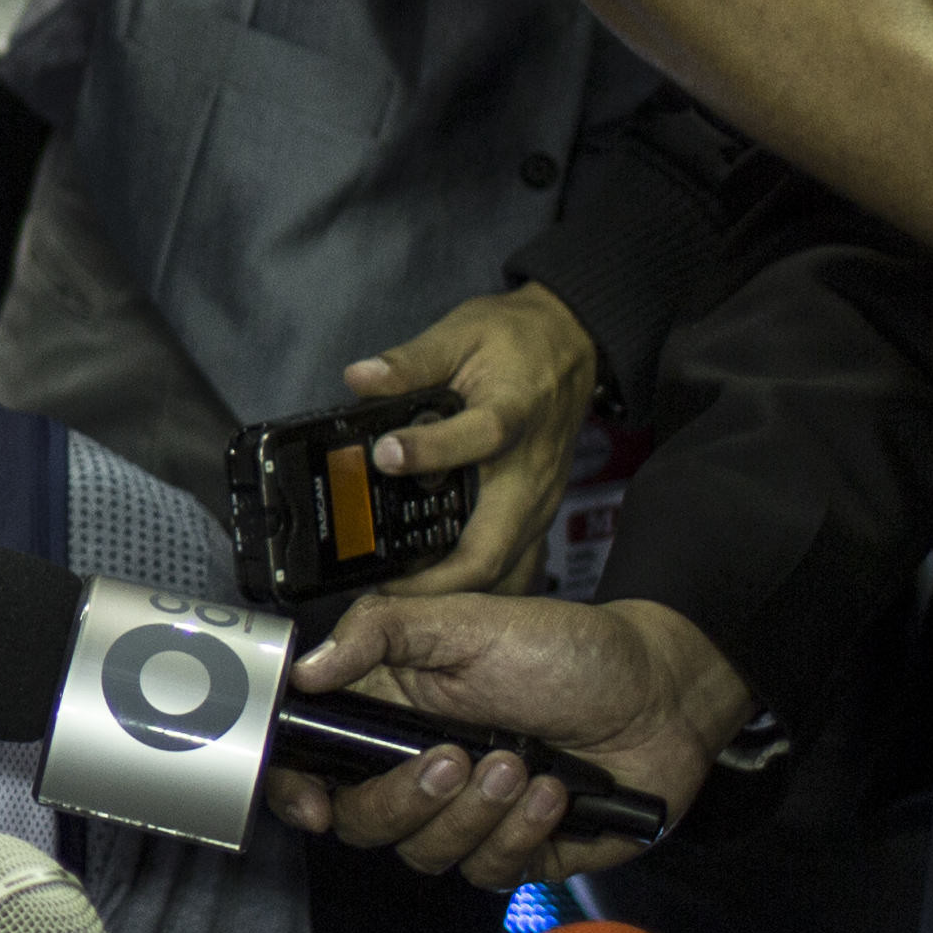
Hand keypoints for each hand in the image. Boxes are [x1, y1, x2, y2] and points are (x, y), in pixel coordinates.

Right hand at [266, 593, 748, 886]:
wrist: (662, 693)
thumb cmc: (569, 649)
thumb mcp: (470, 621)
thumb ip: (382, 631)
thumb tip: (308, 667)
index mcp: (393, 716)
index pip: (318, 766)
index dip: (298, 791)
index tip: (314, 803)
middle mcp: (421, 772)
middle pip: (364, 823)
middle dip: (403, 800)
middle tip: (453, 758)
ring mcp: (470, 817)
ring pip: (427, 854)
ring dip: (473, 814)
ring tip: (522, 763)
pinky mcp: (519, 851)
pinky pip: (491, 871)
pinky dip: (521, 833)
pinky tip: (555, 791)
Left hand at [341, 284, 598, 595]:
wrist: (573, 346)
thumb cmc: (517, 340)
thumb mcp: (462, 331)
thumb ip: (412, 361)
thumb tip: (359, 378)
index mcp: (515, 412)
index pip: (481, 437)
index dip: (431, 450)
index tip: (384, 455)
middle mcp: (532, 471)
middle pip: (493, 545)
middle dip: (436, 581)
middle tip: (378, 587)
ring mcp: (539, 502)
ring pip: (503, 570)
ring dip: (452, 595)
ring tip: (395, 601)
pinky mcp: (537, 516)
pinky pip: (512, 568)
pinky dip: (475, 590)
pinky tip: (434, 598)